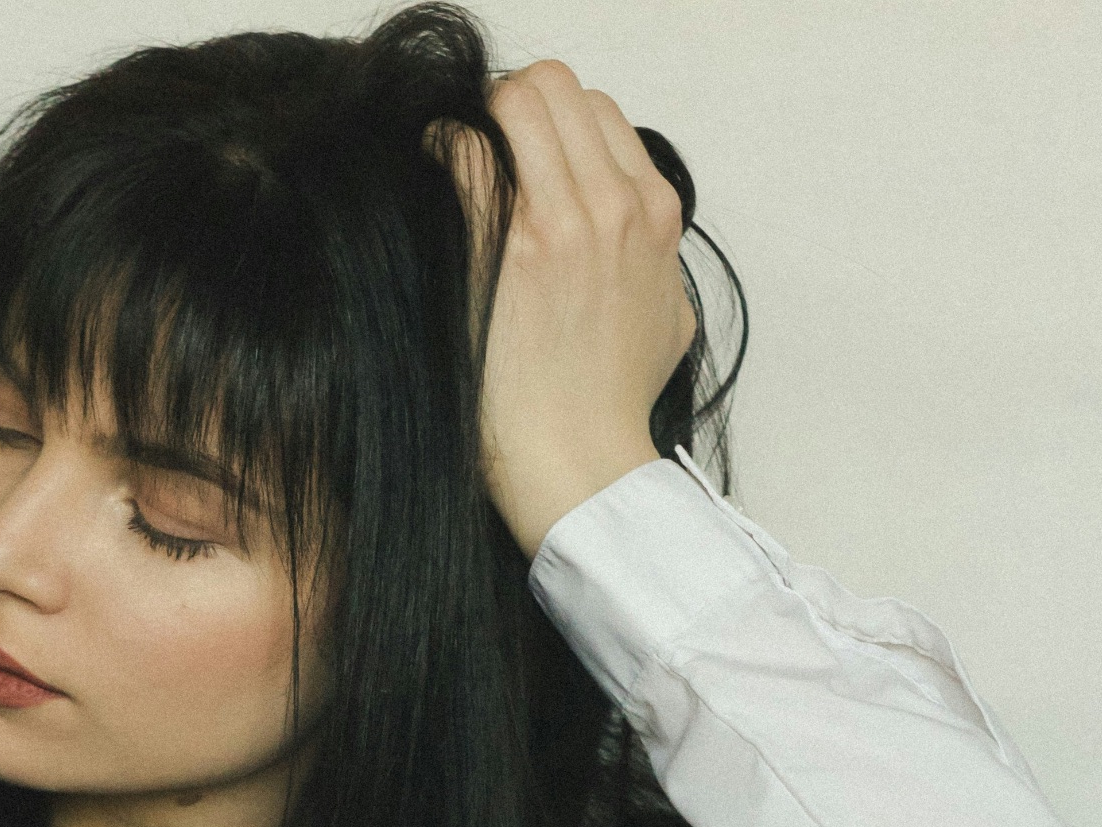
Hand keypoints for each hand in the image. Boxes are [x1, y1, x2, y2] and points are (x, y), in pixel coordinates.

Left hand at [436, 60, 695, 559]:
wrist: (581, 464)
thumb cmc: (614, 403)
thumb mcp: (670, 318)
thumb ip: (656, 261)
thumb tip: (635, 239)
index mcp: (654, 214)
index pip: (597, 109)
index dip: (550, 124)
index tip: (520, 159)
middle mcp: (613, 205)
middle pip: (552, 87)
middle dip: (508, 108)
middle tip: (479, 153)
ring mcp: (559, 220)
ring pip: (512, 98)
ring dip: (474, 122)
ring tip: (454, 167)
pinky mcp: (504, 245)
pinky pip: (464, 146)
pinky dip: (441, 150)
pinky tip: (431, 186)